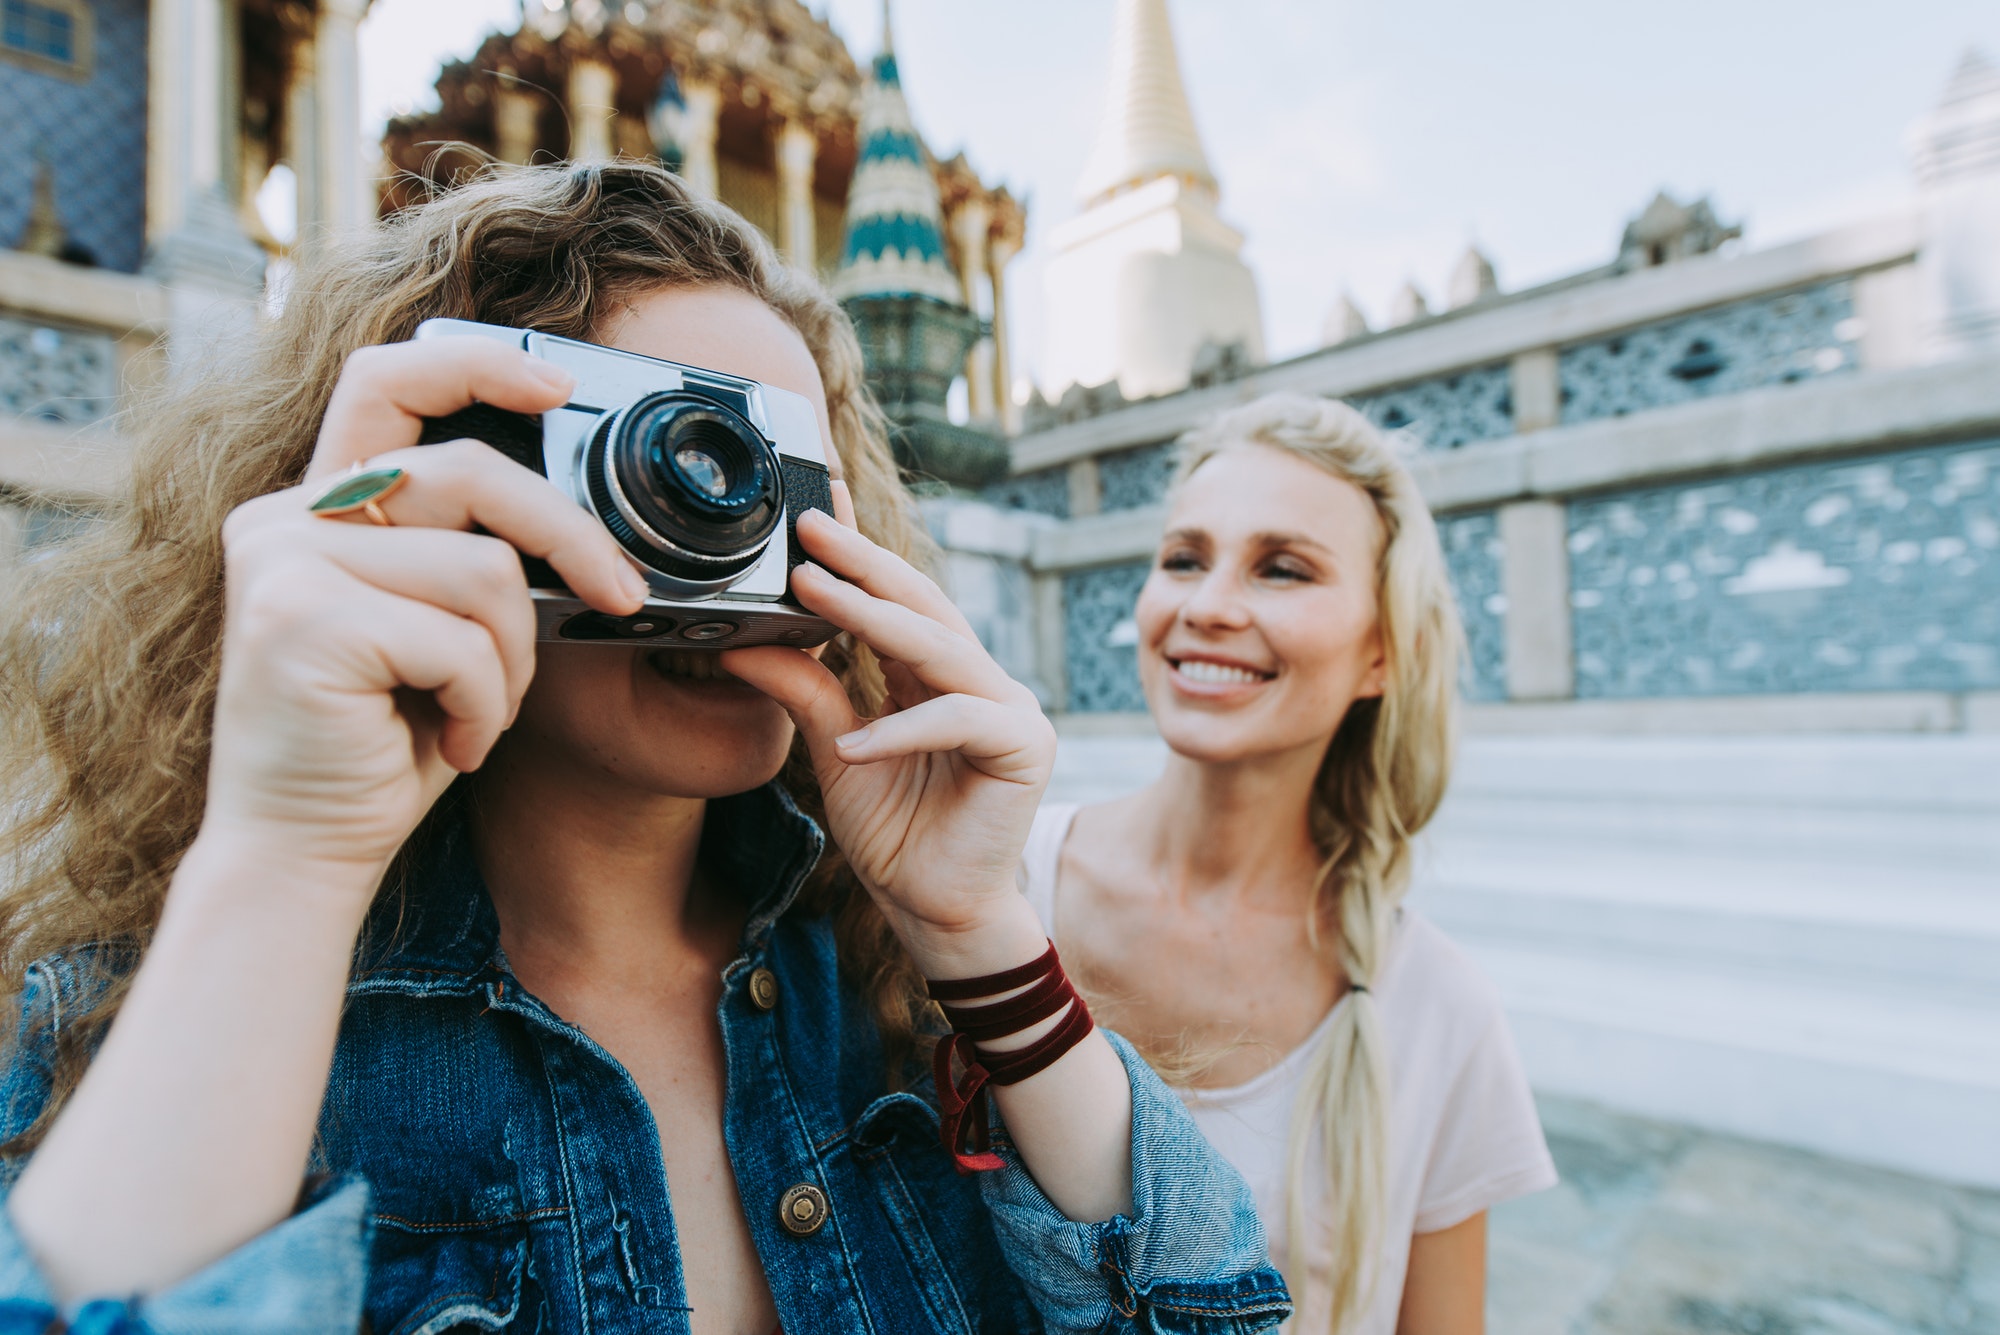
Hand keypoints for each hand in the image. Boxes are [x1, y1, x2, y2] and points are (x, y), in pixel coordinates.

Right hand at [204, 337, 647, 883]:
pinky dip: (487, 705)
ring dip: (513, 659)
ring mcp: (285, 564)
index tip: (560, 384)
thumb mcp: (434, 627)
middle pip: (471, 472)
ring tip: (478, 712)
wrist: (301, 850)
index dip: (477, 365)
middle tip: (621, 594)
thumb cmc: (382, 741)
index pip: (388, 382)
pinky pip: (462, 641)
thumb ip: (463, 553)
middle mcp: (286, 518)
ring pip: (483, 571)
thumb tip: (573, 520)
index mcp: (317, 507)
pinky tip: (453, 744)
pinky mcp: (302, 621)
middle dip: (568, 536)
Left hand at [722, 508, 1056, 964]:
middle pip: (922, 604)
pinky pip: (958, 720)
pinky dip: (902, 730)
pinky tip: (853, 747)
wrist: (935, 912)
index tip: (811, 515)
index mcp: (937, 677)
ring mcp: (1009, 709)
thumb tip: (743, 641)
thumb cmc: (896, 835)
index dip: (858, 557)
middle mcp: (979, 681)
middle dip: (864, 563)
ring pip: (940, 648)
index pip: (897, 602)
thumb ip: (806, 693)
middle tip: (810, 527)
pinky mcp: (1024, 747)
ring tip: (813, 592)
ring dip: (873, 618)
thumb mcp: (835, 751)